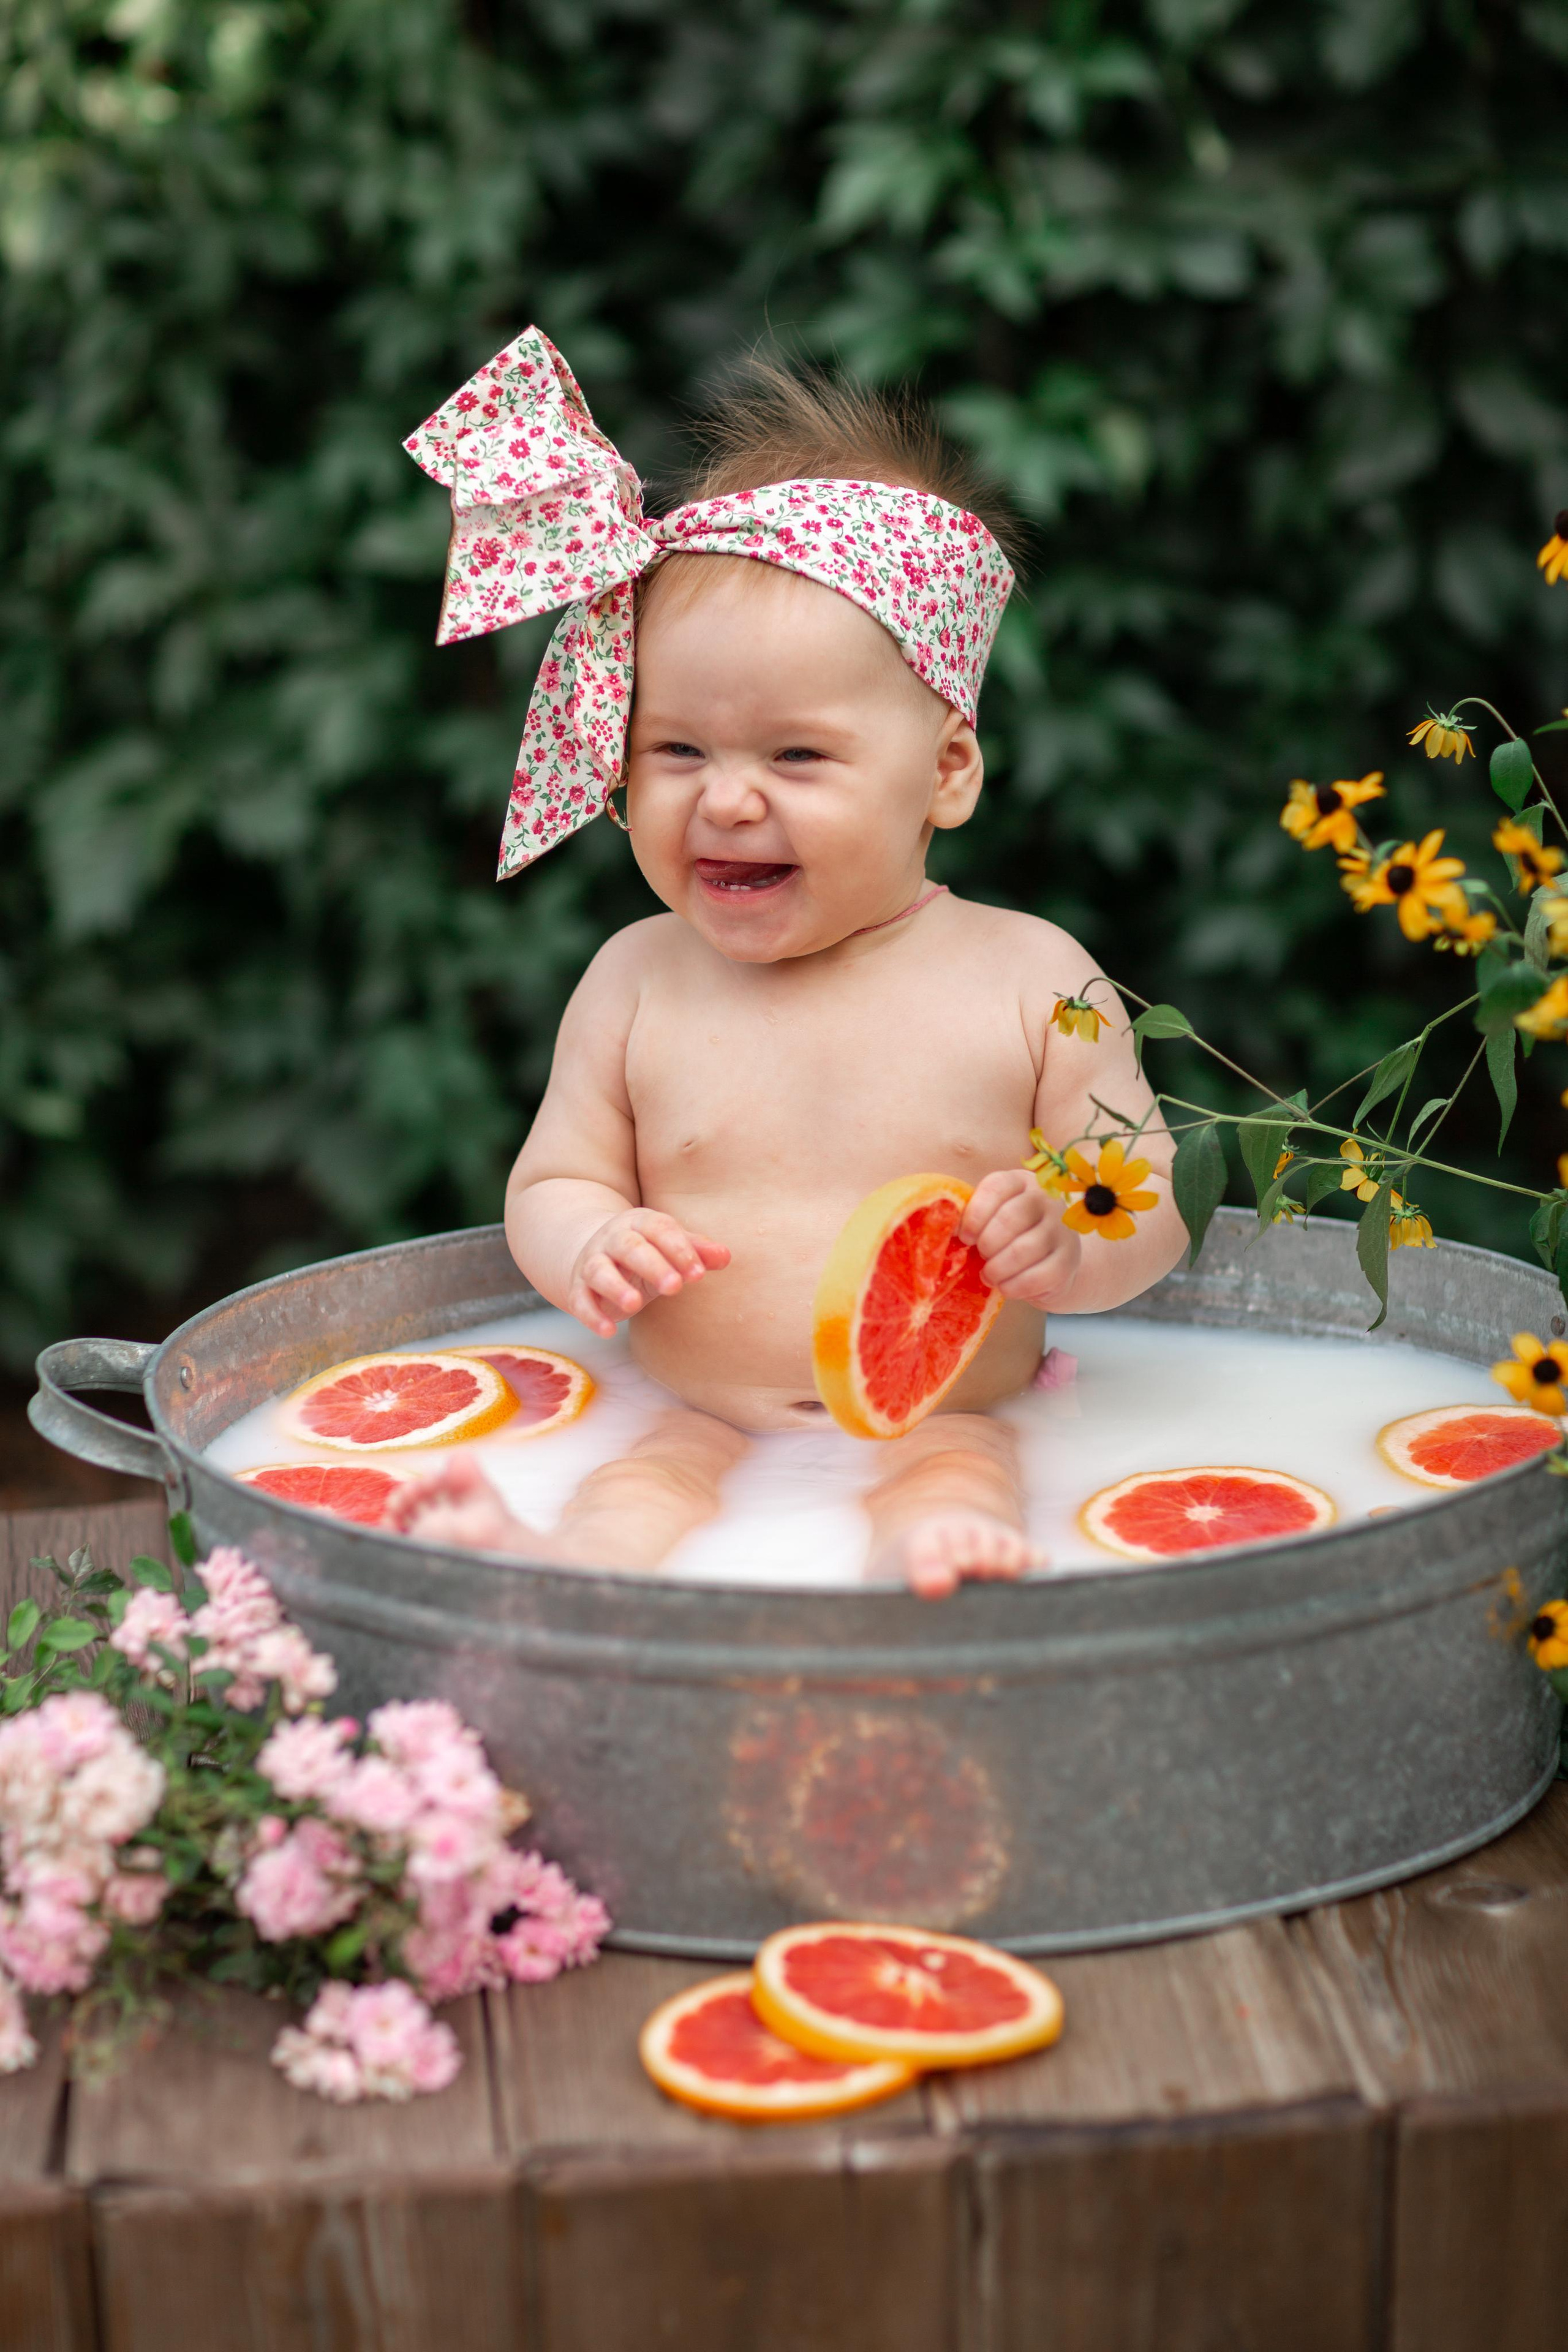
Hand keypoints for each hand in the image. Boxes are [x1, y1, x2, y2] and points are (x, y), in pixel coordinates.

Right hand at [568, 1210, 729, 1336]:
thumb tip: (726, 1256)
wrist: (593, 1253)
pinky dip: (591, 1315)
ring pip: (599, 1271)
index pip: (660, 1229)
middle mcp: (613, 1239)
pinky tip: (608, 1331)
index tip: (699, 1274)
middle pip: (630, 1248)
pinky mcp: (578, 1288)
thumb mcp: (670, 1249)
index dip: (679, 1249)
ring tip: (635, 1305)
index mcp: (640, 1223)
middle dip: (652, 1265)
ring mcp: (592, 1263)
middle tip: (675, 1287)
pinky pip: (580, 1300)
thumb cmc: (645, 1253)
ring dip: (616, 1287)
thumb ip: (696, 1251)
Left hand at [959, 1168, 1080, 1309]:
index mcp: (1022, 1182)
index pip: (997, 1187)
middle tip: (981, 1256)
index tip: (964, 1236)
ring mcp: (1062, 1230)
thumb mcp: (993, 1217)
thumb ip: (973, 1216)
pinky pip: (1037, 1277)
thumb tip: (943, 1227)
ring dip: (997, 1269)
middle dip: (987, 1243)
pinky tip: (1005, 1286)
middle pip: (1011, 1218)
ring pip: (1023, 1249)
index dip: (975, 1214)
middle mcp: (1047, 1199)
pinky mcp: (1068, 1261)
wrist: (1051, 1262)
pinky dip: (1013, 1286)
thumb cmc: (1011, 1237)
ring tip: (989, 1274)